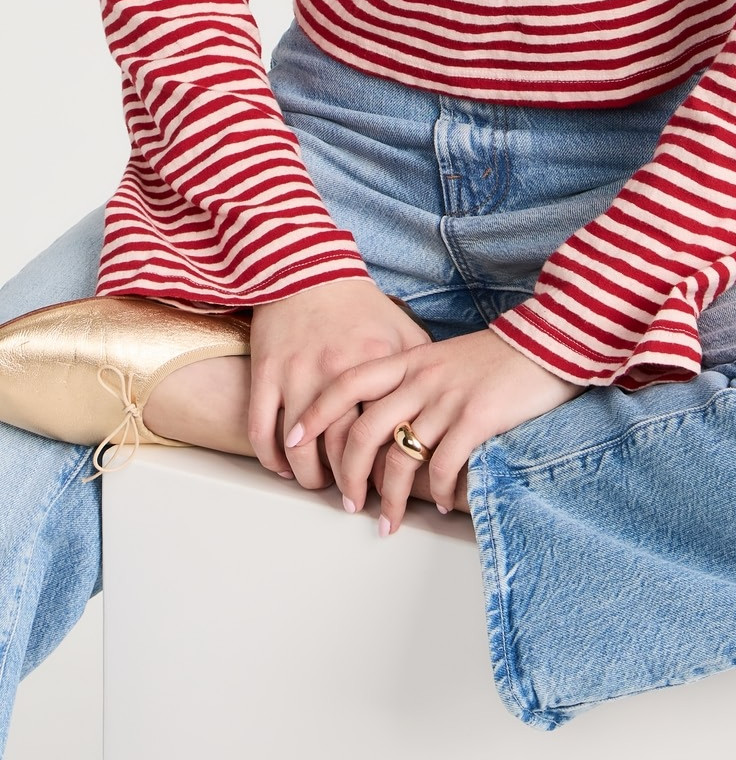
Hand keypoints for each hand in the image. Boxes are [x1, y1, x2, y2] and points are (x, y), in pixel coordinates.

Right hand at [248, 277, 431, 492]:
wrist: (307, 268)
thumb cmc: (358, 306)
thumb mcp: (400, 329)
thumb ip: (420, 368)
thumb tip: (439, 409)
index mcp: (377, 363)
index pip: (385, 433)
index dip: (389, 470)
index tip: (392, 489)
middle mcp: (337, 371)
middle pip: (343, 450)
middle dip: (349, 486)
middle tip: (354, 502)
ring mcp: (298, 374)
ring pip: (300, 450)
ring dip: (310, 478)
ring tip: (320, 486)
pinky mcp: (266, 372)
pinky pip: (262, 430)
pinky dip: (271, 458)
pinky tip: (284, 467)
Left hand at [284, 325, 584, 530]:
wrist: (550, 340)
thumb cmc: (496, 356)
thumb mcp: (444, 358)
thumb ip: (414, 379)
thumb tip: (386, 419)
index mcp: (409, 359)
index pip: (347, 383)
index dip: (316, 413)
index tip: (293, 440)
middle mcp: (421, 377)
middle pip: (364, 429)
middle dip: (348, 473)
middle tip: (346, 502)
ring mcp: (447, 398)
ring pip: (400, 457)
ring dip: (389, 498)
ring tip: (387, 522)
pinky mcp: (476, 417)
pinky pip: (442, 466)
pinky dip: (435, 493)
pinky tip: (438, 505)